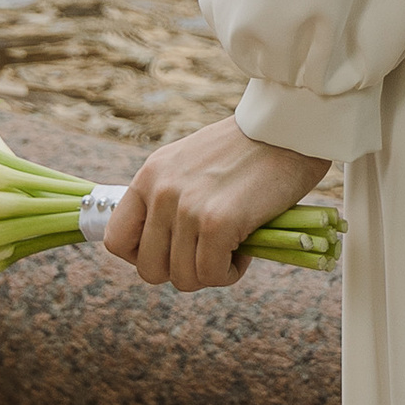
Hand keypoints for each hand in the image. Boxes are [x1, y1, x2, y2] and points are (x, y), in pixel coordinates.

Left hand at [101, 118, 330, 292]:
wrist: (288, 127)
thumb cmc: (249, 149)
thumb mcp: (192, 164)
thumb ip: (171, 197)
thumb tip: (164, 248)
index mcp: (151, 174)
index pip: (115, 238)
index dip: (141, 256)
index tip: (171, 252)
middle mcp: (161, 190)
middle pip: (149, 269)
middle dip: (182, 271)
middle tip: (209, 252)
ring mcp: (187, 207)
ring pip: (183, 278)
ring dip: (210, 272)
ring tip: (233, 246)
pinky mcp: (217, 222)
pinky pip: (211, 275)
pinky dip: (230, 272)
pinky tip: (246, 249)